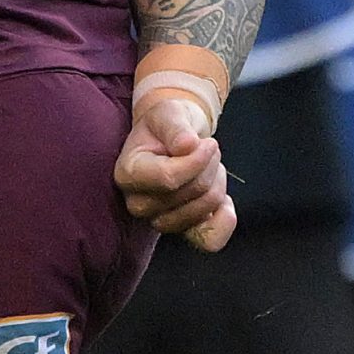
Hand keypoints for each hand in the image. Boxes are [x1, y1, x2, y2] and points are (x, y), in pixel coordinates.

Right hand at [114, 96, 236, 251]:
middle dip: (209, 165)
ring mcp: (159, 220)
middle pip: (192, 191)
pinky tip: (225, 203)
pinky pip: (209, 240)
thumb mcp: (168, 113)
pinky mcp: (182, 231)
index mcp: (128, 173)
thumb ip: (175, 126)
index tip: (208, 142)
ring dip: (217, 182)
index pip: (168, 178)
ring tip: (208, 167)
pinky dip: (224, 219)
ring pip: (204, 207)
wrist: (173, 140)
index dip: (196, 160)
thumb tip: (187, 145)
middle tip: (206, 148)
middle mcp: (138, 203)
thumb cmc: (166, 126)